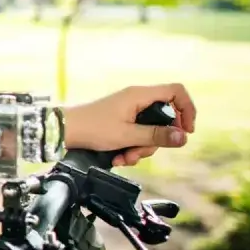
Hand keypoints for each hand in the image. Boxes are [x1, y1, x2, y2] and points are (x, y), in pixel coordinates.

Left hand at [66, 83, 196, 165]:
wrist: (63, 130)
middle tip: (142, 152)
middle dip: (156, 140)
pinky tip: (118, 158)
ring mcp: (128, 110)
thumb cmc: (91, 128)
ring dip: (140, 148)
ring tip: (124, 158)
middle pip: (164, 117)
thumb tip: (183, 137)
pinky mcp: (120, 121)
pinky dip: (130, 148)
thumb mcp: (128, 136)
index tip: (186, 131)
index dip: (187, 110)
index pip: (176, 92)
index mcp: (139, 95)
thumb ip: (157, 136)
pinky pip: (136, 134)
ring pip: (149, 130)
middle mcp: (135, 99)